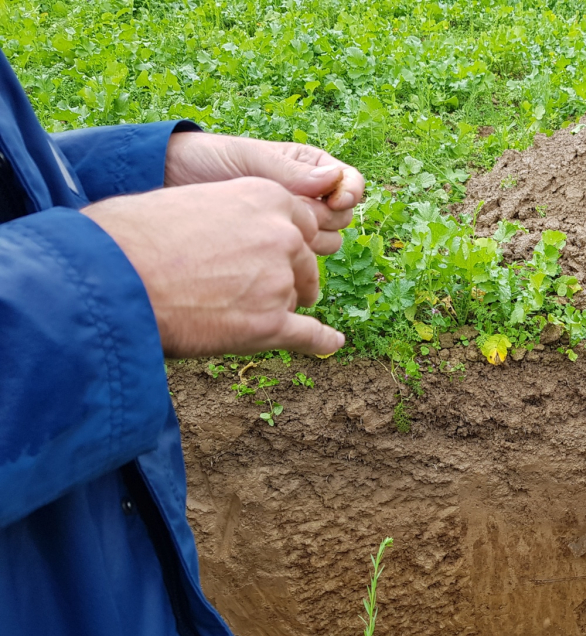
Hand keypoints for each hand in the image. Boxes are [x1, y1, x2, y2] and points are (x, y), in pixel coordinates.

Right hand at [82, 177, 344, 357]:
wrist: (111, 276)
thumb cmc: (132, 235)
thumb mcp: (194, 201)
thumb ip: (230, 216)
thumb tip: (233, 237)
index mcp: (265, 197)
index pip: (300, 223)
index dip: (289, 242)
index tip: (280, 253)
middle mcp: (282, 235)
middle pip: (303, 262)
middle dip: (291, 275)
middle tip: (268, 288)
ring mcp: (279, 281)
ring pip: (294, 298)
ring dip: (276, 307)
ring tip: (239, 314)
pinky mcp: (271, 324)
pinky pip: (309, 335)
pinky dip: (320, 342)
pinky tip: (330, 344)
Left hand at [164, 132, 364, 254]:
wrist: (171, 185)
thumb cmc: (209, 160)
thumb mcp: (251, 159)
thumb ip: (292, 172)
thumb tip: (333, 178)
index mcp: (310, 168)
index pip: (350, 183)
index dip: (349, 192)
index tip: (335, 199)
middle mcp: (309, 198)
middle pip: (342, 218)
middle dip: (323, 217)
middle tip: (293, 212)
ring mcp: (294, 225)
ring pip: (327, 242)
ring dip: (308, 240)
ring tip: (273, 229)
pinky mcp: (278, 249)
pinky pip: (302, 260)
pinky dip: (292, 257)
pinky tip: (267, 249)